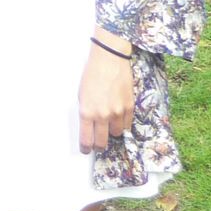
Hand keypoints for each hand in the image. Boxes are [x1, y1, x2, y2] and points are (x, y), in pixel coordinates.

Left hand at [78, 33, 135, 151]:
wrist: (109, 60)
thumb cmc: (92, 75)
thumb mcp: (81, 95)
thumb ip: (86, 113)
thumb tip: (89, 127)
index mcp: (87, 112)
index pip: (86, 139)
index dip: (86, 148)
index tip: (86, 150)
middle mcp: (102, 115)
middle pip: (102, 142)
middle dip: (99, 145)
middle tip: (98, 144)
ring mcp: (117, 112)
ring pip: (116, 134)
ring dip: (112, 131)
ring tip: (108, 125)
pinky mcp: (129, 107)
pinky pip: (127, 124)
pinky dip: (122, 123)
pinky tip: (118, 118)